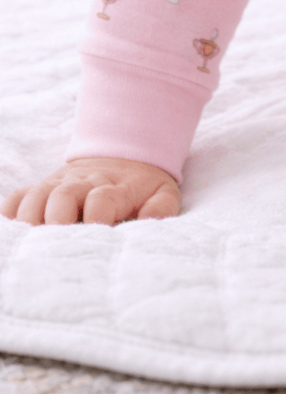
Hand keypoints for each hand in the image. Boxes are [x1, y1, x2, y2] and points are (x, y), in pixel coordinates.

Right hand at [1, 157, 180, 225]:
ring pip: (37, 196)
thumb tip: (151, 220)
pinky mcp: (43, 188)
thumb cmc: (142, 185)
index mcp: (115, 187)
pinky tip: (14, 232)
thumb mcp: (163, 191)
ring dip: (32, 217)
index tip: (99, 234)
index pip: (102, 199)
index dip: (98, 217)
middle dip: (58, 218)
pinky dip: (12, 212)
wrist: (125, 152)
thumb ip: (161, 207)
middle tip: (60, 241)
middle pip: (63, 195)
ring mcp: (60, 185)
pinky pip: (18, 197)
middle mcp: (84, 183)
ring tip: (33, 240)